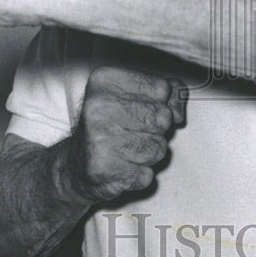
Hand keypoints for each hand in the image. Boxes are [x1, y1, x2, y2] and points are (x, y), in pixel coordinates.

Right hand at [66, 65, 186, 203]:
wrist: (76, 165)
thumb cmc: (110, 127)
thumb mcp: (135, 98)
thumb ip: (165, 94)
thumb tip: (179, 107)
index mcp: (105, 81)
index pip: (162, 88)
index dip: (161, 103)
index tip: (142, 109)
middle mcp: (98, 107)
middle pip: (163, 118)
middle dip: (157, 130)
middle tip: (133, 133)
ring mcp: (99, 138)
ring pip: (159, 148)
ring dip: (149, 154)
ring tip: (127, 150)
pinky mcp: (103, 169)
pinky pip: (146, 174)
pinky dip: (139, 175)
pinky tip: (121, 167)